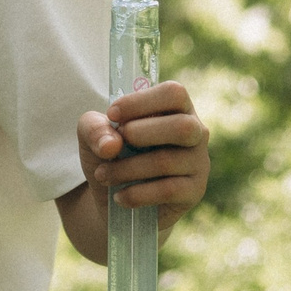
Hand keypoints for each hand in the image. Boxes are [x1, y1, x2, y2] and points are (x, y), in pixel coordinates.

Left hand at [78, 80, 209, 234]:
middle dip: (140, 134)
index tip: (112, 115)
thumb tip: (111, 145)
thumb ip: (93, 127)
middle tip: (112, 148)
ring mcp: (198, 163)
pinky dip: (136, 194)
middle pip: (183, 126)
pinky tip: (120, 196)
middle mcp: (195, 132)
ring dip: (125, 169)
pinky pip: (168, 190)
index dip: (141, 101)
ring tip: (104, 175)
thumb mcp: (92, 134)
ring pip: (167, 161)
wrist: (115, 196)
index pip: (174, 93)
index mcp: (174, 108)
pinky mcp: (194, 191)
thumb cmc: (110, 154)